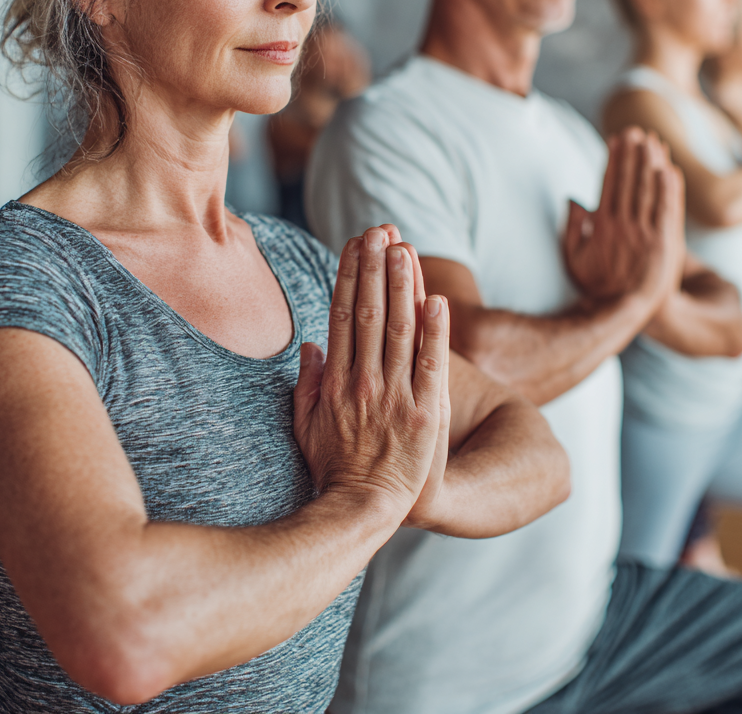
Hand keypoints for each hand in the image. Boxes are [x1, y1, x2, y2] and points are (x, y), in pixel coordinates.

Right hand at [293, 225, 448, 520]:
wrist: (363, 510)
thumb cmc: (333, 467)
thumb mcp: (304, 426)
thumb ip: (305, 385)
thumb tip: (311, 346)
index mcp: (335, 382)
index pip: (342, 317)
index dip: (349, 277)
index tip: (355, 246)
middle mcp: (363, 382)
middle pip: (369, 313)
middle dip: (374, 268)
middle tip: (379, 231)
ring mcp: (395, 397)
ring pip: (399, 330)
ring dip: (401, 287)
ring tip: (404, 249)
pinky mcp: (426, 414)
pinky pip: (431, 365)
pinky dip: (435, 332)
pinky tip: (437, 301)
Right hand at [564, 127, 684, 310]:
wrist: (626, 311)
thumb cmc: (598, 286)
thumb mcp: (573, 259)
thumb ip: (572, 228)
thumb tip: (573, 200)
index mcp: (601, 226)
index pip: (608, 184)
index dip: (614, 159)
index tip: (616, 139)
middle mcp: (623, 225)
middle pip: (630, 180)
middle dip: (633, 153)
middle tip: (636, 131)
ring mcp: (646, 233)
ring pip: (649, 190)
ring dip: (651, 162)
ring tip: (653, 141)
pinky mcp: (667, 242)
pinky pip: (669, 209)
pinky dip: (670, 188)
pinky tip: (671, 169)